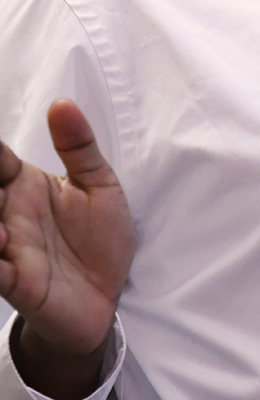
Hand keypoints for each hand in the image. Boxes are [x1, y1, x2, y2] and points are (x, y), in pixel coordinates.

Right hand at [0, 100, 134, 397]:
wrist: (108, 296)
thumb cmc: (99, 238)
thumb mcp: (99, 185)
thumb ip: (79, 146)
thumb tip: (62, 103)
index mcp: (25, 185)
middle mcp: (9, 214)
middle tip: (0, 188)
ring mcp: (9, 249)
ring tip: (0, 225)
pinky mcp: (17, 283)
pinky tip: (1, 246)